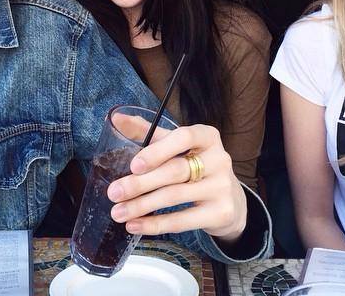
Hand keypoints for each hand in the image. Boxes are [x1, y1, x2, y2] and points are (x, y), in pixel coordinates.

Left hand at [106, 124, 246, 241]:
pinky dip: (155, 224)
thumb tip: (117, 118)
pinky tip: (135, 225)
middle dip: (140, 183)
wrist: (231, 200)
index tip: (133, 165)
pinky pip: (182, 220)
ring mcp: (222, 187)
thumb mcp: (178, 146)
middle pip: (175, 170)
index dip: (157, 151)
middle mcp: (219, 158)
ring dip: (142, 206)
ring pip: (175, 196)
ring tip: (118, 212)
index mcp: (207, 136)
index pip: (184, 137)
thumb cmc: (197, 166)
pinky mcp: (221, 213)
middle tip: (114, 193)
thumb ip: (149, 132)